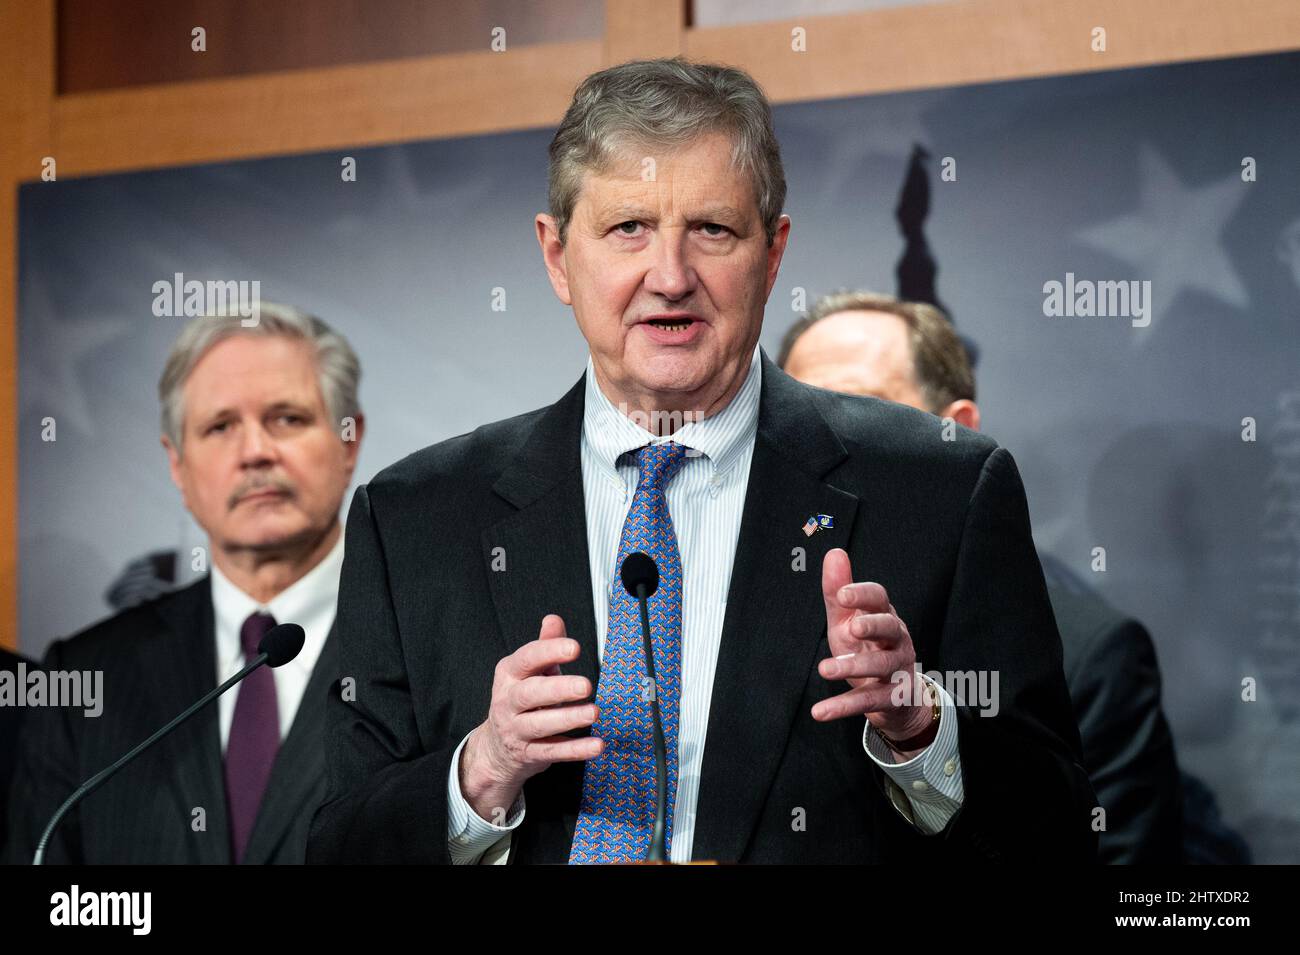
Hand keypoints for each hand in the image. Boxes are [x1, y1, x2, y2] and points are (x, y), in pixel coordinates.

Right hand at [460, 614, 603, 821]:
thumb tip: (553, 620)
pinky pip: (552, 752)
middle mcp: (508, 702)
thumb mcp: (529, 671)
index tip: (574, 648)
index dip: (550, 652)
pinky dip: (575, 750)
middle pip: (530, 694)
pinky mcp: (529, 754)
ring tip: (593, 712)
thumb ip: (545, 645)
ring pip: (540, 725)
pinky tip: (596, 744)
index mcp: (509, 674)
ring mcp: (516, 730)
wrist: (496, 748)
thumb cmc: (521, 701)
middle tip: (586, 685)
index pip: (526, 659)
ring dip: (568, 718)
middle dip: (558, 688)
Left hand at [812, 549, 933, 745]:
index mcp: (884, 615)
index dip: (863, 595)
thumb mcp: (848, 620)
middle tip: (852, 627)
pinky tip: (819, 712)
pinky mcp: (892, 697)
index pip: (879, 599)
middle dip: (873, 625)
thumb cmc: (867, 647)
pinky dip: (843, 707)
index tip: (842, 594)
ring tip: (824, 670)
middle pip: (890, 628)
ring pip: (880, 665)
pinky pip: (868, 701)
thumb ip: (838, 592)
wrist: (895, 696)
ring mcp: (897, 669)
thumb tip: (833, 552)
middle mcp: (896, 639)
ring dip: (852, 667)